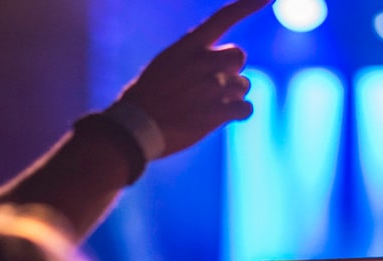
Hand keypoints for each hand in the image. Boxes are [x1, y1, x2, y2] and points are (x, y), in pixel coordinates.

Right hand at [116, 0, 269, 156]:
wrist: (135, 127)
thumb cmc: (145, 97)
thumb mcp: (165, 65)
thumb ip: (193, 60)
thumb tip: (220, 70)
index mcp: (187, 46)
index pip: (222, 18)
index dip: (246, 6)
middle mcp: (203, 62)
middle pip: (239, 57)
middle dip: (231, 70)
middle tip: (213, 85)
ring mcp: (212, 88)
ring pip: (243, 85)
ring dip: (232, 95)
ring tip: (208, 105)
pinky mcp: (217, 113)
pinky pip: (245, 108)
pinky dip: (239, 112)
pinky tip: (224, 116)